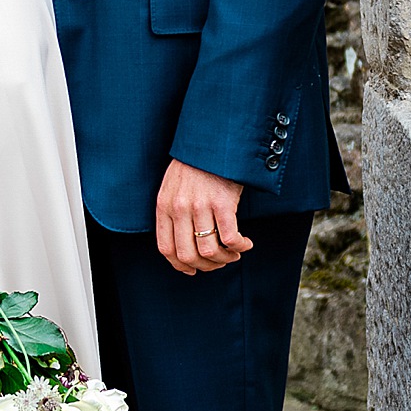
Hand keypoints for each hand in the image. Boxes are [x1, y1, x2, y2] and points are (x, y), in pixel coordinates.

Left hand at [156, 160, 250, 275]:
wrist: (213, 140)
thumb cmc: (195, 164)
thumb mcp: (173, 187)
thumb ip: (174, 212)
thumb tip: (183, 243)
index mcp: (164, 206)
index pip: (166, 249)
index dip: (180, 266)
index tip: (194, 270)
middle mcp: (180, 208)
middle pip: (188, 255)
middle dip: (206, 266)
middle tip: (219, 262)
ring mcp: (200, 207)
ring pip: (209, 251)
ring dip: (225, 259)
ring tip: (234, 253)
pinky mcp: (222, 203)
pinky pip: (229, 239)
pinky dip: (239, 247)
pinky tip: (245, 243)